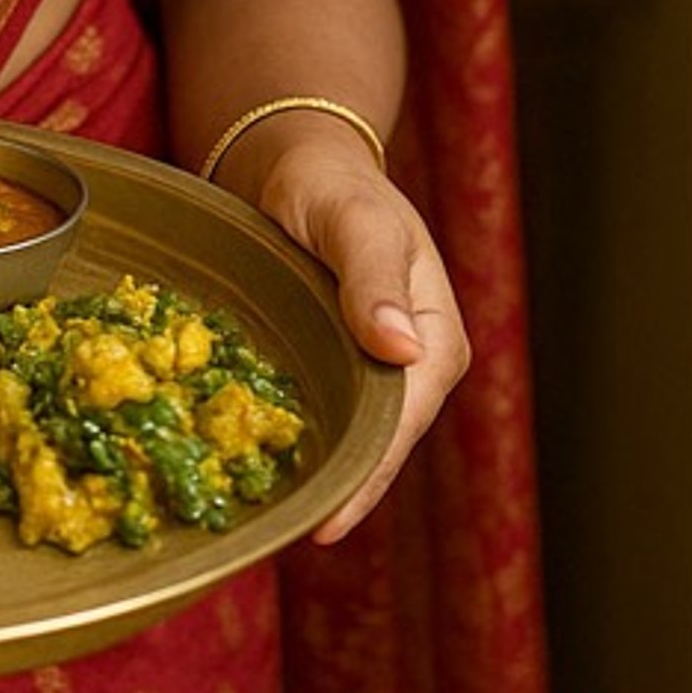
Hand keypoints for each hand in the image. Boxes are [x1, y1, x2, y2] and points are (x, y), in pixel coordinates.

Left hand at [249, 127, 469, 540]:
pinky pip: (321, 413)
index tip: (326, 522)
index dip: (367, 474)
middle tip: (282, 533)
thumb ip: (373, 277)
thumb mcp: (353, 217)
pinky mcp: (335, 364)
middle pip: (378, 441)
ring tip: (264, 517)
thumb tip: (403, 349)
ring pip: (349, 434)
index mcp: (435, 337)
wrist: (295, 159)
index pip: (403, 420)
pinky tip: (256, 468)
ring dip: (314, 472)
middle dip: (339, 489)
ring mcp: (372, 368)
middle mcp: (411, 364)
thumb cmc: (330, 181)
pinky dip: (295, 440)